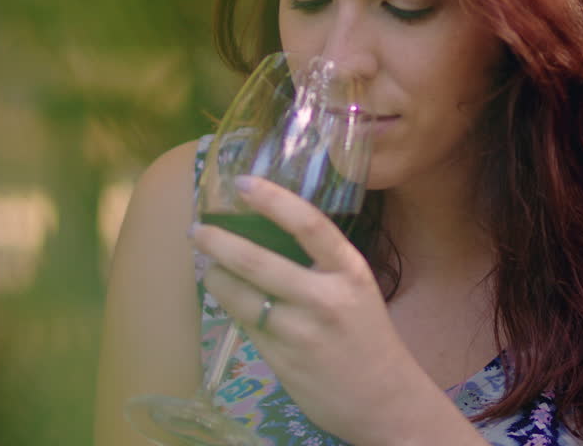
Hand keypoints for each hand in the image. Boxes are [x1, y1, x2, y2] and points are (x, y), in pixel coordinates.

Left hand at [190, 175, 427, 443]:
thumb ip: (319, 265)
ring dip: (216, 277)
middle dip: (219, 243)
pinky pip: (247, 325)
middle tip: (197, 230)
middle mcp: (326, 298)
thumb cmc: (368, 336)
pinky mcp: (283, 360)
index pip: (309, 224)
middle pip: (259, 261)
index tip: (243, 183)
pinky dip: (232, 307)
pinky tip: (227, 298)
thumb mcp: (356, 288)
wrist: (385, 399)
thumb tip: (264, 234)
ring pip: (242, 296)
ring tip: (207, 266)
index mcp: (350, 270)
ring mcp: (302, 332)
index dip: (273, 199)